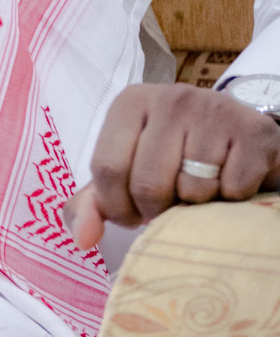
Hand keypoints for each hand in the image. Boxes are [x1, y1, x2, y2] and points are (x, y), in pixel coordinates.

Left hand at [64, 82, 279, 251]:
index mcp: (130, 103)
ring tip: (202, 187)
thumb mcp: (128, 171)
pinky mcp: (254, 131)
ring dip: (198, 204)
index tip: (134, 212)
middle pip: (148, 184)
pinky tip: (230, 179)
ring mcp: (215, 110)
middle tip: (171, 202)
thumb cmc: (175, 157)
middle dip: (158, 210)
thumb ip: (95, 203)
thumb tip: (82, 238)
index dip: (119, 206)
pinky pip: (234, 190)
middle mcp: (171, 98)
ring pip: (194, 189)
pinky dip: (232, 199)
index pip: (107, 168)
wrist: (240, 138)